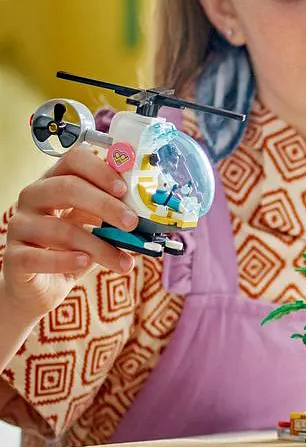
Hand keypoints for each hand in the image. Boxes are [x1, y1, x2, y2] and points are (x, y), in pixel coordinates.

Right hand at [0, 144, 137, 327]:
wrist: (40, 287)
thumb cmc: (72, 249)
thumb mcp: (96, 228)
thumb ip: (116, 217)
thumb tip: (151, 215)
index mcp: (55, 181)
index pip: (73, 159)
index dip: (100, 170)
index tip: (125, 189)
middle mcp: (33, 197)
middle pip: (66, 187)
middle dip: (106, 205)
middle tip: (132, 224)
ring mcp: (19, 225)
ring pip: (60, 228)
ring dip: (99, 246)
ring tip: (124, 262)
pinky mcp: (14, 256)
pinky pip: (39, 256)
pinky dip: (66, 260)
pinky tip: (86, 263)